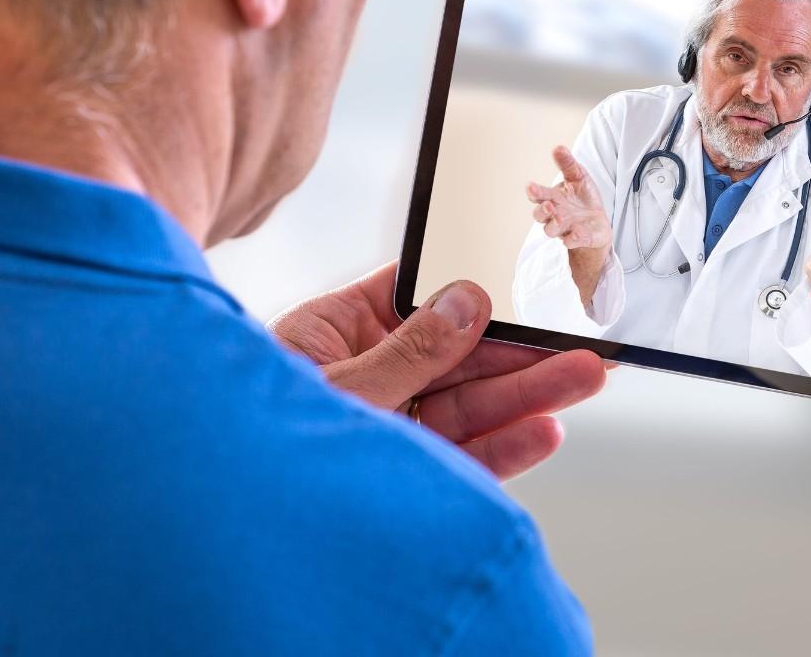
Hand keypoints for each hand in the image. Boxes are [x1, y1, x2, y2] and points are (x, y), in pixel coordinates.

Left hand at [269, 262, 607, 480]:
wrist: (225, 524)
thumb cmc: (250, 446)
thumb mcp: (337, 388)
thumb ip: (406, 351)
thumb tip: (465, 302)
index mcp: (332, 332)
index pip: (413, 296)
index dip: (472, 289)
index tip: (525, 285)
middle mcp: (365, 375)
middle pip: (457, 355)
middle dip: (522, 350)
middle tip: (576, 338)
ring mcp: (388, 426)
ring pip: (469, 405)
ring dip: (529, 394)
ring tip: (584, 379)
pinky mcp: (403, 471)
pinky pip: (460, 454)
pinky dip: (502, 446)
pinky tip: (543, 430)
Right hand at [526, 146, 612, 253]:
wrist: (597, 222)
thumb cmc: (583, 197)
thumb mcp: (578, 176)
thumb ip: (568, 164)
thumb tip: (558, 147)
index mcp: (553, 198)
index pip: (539, 195)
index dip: (534, 192)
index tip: (530, 186)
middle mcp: (555, 214)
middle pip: (539, 215)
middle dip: (542, 210)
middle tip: (549, 205)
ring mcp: (565, 228)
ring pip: (551, 230)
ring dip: (554, 224)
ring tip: (560, 216)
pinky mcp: (579, 239)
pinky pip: (572, 241)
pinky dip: (574, 238)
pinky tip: (577, 233)